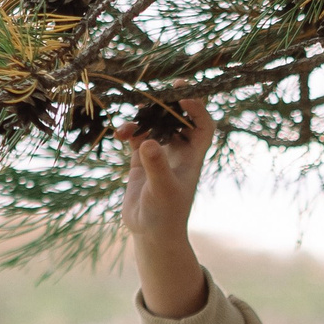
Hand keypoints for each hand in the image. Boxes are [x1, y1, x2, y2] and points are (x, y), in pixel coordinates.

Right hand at [119, 98, 216, 242]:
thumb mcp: (162, 189)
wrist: (151, 233)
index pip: (203, 126)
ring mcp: (160, 155)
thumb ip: (156, 166)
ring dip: (145, 117)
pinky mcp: (142, 161)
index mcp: (193, 157)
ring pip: (156, 125)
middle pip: (180, 119)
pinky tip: (119, 133)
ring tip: (131, 118)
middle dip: (170, 104)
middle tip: (158, 90)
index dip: (198, 109)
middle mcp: (179, 152)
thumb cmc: (165, 214)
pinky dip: (129, 131)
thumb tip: (149, 142)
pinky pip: (137, 136)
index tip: (183, 97)